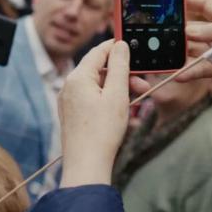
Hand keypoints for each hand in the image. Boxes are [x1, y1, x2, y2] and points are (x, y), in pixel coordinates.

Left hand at [59, 40, 132, 187]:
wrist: (86, 165)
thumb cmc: (102, 132)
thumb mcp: (117, 94)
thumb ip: (119, 66)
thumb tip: (120, 46)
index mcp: (78, 78)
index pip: (98, 51)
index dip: (117, 47)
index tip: (134, 47)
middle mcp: (69, 86)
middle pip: (99, 69)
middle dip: (122, 74)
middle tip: (142, 84)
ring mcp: (69, 101)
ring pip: (97, 85)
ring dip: (117, 88)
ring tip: (136, 100)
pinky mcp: (72, 114)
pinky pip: (91, 98)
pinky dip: (107, 99)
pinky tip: (121, 110)